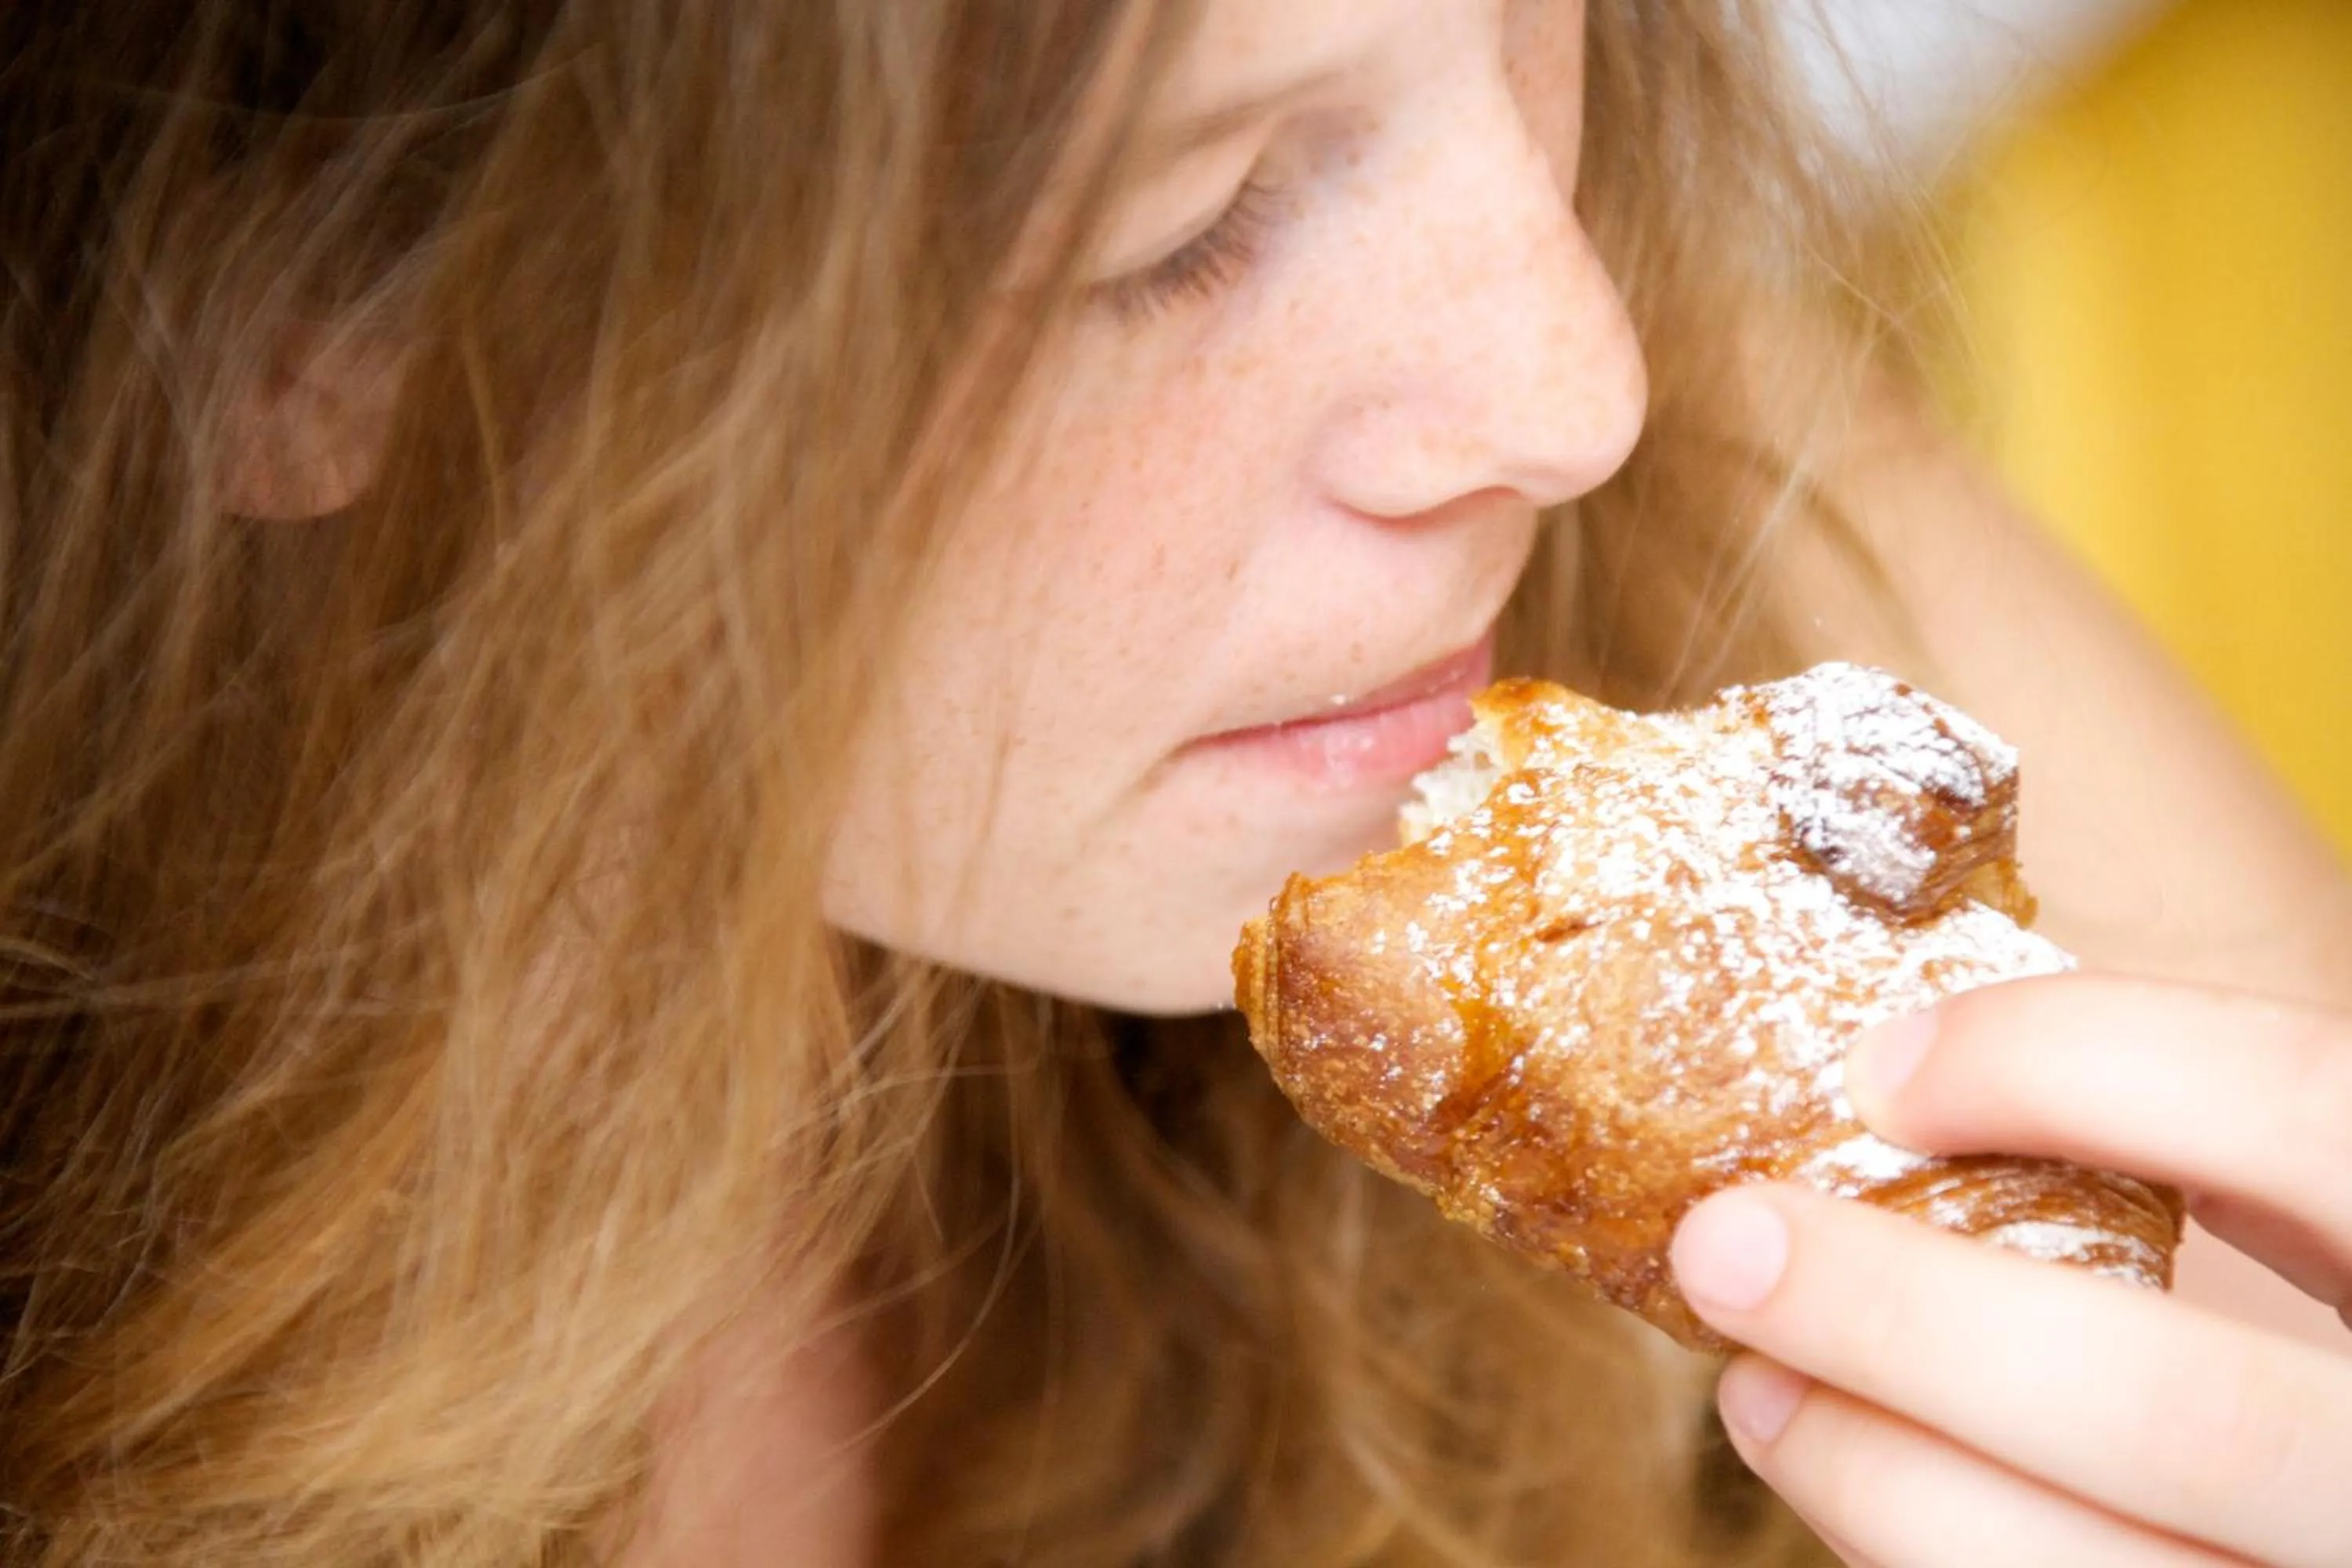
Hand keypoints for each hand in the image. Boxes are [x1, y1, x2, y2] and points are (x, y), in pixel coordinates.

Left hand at [1667, 972, 2351, 1566]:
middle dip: (1906, 1322)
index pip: (2305, 1107)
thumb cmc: (2348, 1337)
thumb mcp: (2341, 1211)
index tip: (1882, 1069)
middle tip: (1725, 1242)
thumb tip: (1916, 1080)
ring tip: (1753, 1384)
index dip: (2076, 1061)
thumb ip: (2235, 1159)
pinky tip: (1850, 1479)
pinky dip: (1919, 1552)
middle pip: (2181, 1416)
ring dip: (1876, 1473)